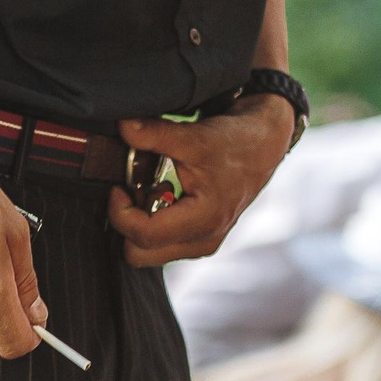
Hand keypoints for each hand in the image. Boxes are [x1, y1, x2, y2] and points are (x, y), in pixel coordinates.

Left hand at [107, 96, 292, 266]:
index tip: (118, 186)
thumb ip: (154, 134)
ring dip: (142, 221)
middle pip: (140, 253)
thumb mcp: (194, 136)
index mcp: (203, 221)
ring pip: (149, 251)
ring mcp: (202, 242)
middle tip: (134, 189)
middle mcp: (203, 240)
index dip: (120, 211)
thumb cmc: (235, 142)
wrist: (263, 144)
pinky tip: (163, 192)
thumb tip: (123, 127)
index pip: (143, 236)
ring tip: (153, 187)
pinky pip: (163, 243)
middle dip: (130, 221)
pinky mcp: (200, 237)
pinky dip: (154, 221)